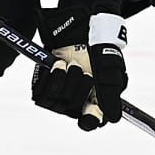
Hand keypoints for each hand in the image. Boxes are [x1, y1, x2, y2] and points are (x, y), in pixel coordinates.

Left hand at [31, 7, 127, 129]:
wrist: (78, 31)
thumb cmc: (97, 51)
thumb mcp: (109, 70)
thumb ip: (110, 94)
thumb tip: (113, 118)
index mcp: (94, 103)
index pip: (90, 123)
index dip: (89, 119)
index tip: (91, 105)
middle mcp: (75, 103)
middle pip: (72, 108)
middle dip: (79, 84)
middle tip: (83, 68)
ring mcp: (58, 97)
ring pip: (56, 101)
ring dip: (65, 78)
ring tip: (71, 63)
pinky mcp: (42, 87)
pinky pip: (41, 92)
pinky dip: (51, 76)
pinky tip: (58, 64)